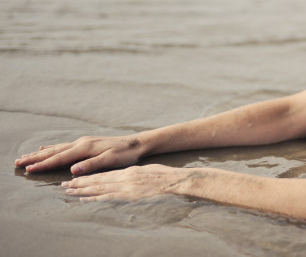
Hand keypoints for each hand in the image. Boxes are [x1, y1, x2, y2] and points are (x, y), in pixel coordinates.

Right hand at [15, 135, 146, 174]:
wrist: (137, 143)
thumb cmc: (126, 154)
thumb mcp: (111, 160)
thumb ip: (92, 165)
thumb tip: (73, 170)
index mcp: (85, 148)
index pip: (60, 158)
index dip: (43, 165)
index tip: (28, 170)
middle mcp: (81, 143)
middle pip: (53, 151)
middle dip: (35, 158)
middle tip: (17, 163)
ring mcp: (83, 142)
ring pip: (57, 148)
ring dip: (40, 153)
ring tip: (25, 157)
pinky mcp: (87, 143)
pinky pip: (64, 145)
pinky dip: (52, 148)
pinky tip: (46, 148)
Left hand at [62, 164, 185, 201]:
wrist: (174, 180)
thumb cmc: (165, 176)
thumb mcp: (148, 171)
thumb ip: (136, 174)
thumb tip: (128, 176)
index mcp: (128, 171)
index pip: (104, 174)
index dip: (88, 177)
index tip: (76, 178)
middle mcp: (123, 178)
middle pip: (97, 180)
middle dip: (80, 183)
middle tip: (65, 185)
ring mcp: (125, 187)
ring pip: (99, 188)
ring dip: (82, 190)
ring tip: (69, 191)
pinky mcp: (129, 196)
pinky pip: (108, 197)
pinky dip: (94, 198)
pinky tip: (84, 199)